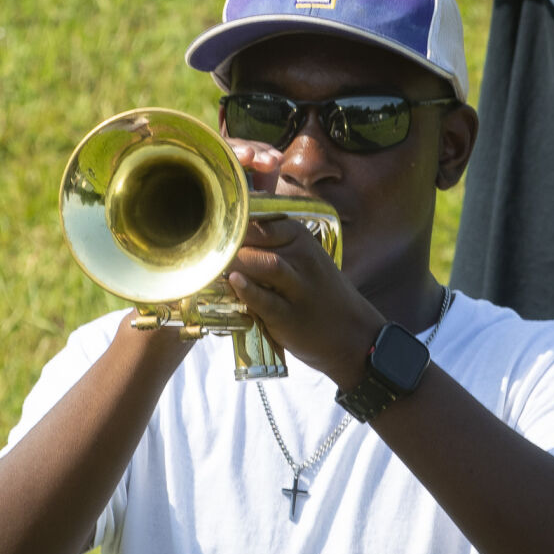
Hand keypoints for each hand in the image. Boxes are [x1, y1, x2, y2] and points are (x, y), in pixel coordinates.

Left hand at [224, 141, 381, 387]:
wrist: (354, 335)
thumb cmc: (320, 295)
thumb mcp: (303, 259)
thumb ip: (270, 244)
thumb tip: (227, 231)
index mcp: (300, 237)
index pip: (259, 217)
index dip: (229, 219)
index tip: (203, 221)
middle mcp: (302, 256)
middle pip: (257, 237)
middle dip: (226, 240)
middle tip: (198, 243)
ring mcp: (298, 286)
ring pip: (264, 263)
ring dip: (235, 262)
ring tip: (210, 264)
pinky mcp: (291, 316)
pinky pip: (265, 299)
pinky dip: (247, 290)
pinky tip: (233, 283)